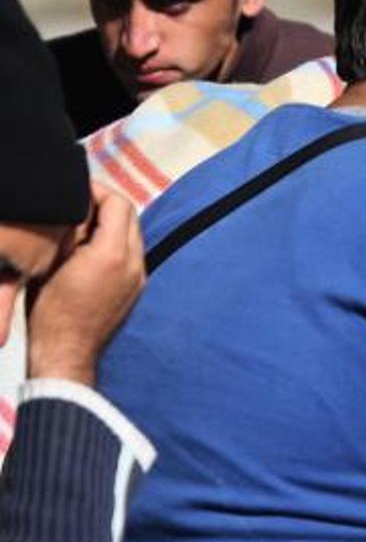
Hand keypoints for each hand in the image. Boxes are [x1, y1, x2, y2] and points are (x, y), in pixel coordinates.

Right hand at [27, 186, 144, 385]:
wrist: (66, 352)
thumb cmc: (50, 311)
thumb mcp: (50, 263)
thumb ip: (70, 231)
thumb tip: (78, 208)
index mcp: (112, 254)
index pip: (118, 204)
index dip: (96, 191)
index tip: (76, 189)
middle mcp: (134, 264)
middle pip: (130, 216)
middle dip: (105, 204)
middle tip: (76, 204)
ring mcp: (139, 277)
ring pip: (133, 233)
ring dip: (111, 223)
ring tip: (80, 226)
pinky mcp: (137, 288)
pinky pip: (132, 253)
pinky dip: (115, 242)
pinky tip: (89, 247)